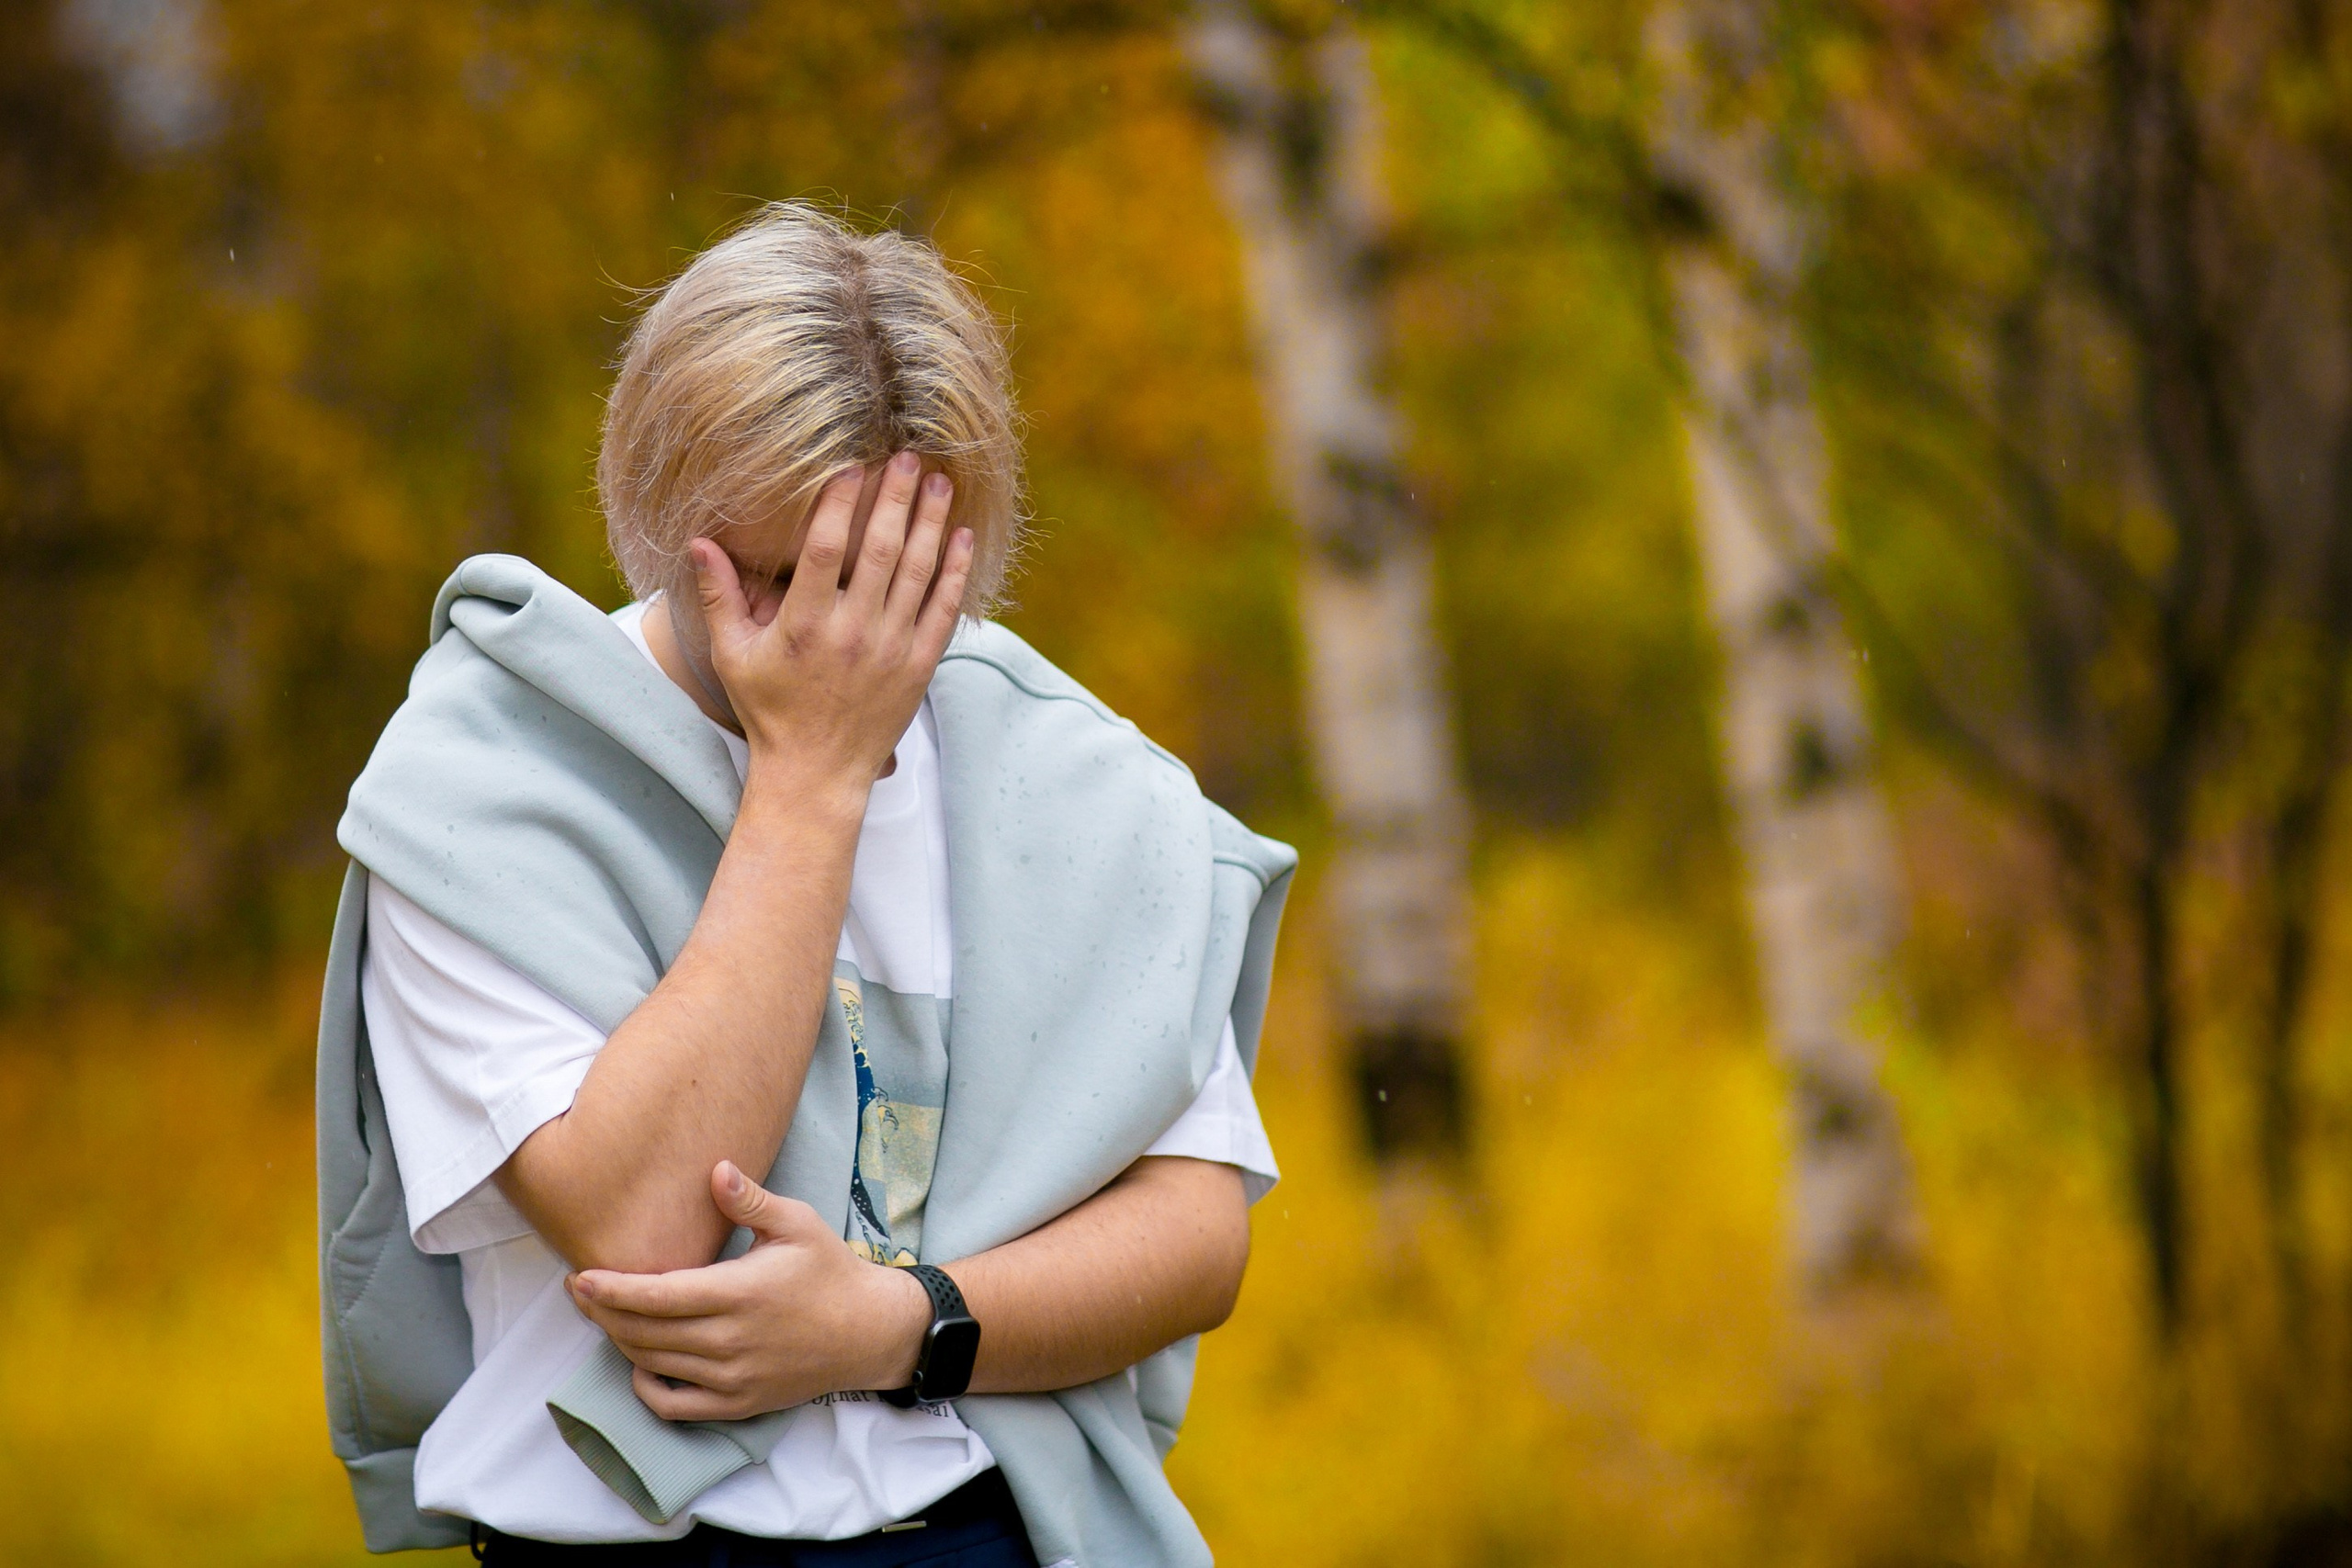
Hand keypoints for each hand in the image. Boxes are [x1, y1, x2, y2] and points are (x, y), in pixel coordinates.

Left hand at [567, 1161, 931, 1421]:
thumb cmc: (829, 1270)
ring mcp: (733, 1378)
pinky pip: (674, 1407)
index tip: (583, 1277)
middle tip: (579, 1290)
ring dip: (619, 1341)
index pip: (659, 1296)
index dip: (613, 1290)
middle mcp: (731, 1341)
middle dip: (603, 1312)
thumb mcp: (798, 1224)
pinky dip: (646, 1387)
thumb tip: (716, 1169)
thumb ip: (751, 1200)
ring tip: (603, 1315)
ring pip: (653, 1365)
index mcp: (741, 1293)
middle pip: (644, 1333)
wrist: (868, 1331)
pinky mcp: (737, 1404)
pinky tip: (639, 1364)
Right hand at [692, 449, 972, 786]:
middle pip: (880, 551)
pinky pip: (943, 610)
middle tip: (908, 456)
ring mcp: (891, 650)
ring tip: (939, 482)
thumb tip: (698, 542)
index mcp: (805, 626)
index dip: (839, 504)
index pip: (824, 551)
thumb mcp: (734, 655)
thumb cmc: (770, 710)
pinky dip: (954, 572)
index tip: (853, 465)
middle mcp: (852, 634)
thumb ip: (720, 595)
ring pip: (918, 574)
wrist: (816, 773)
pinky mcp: (919, 667)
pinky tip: (961, 536)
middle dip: (896, 499)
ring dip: (931, 523)